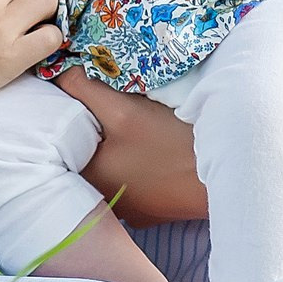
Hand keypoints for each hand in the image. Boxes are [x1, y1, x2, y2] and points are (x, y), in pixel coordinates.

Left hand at [56, 71, 208, 224]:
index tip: (81, 94)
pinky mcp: (152, 209)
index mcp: (89, 177)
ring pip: (112, 168)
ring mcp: (131, 209)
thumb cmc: (170, 144)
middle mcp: (105, 201)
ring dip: (116, 148)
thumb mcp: (123, 110)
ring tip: (129, 124)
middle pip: (89, 155)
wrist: (226, 170)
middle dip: (93, 130)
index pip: (63, 141)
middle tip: (107, 104)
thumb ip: (85, 89)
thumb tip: (56, 72)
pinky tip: (150, 147)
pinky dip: (136, 163)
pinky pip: (133, 180)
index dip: (69, 113)